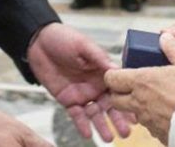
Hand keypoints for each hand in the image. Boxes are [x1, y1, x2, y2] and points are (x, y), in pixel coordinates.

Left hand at [27, 23, 131, 140]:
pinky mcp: (68, 100)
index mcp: (102, 71)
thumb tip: (116, 69)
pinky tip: (88, 134)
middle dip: (118, 119)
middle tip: (126, 132)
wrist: (38, 43)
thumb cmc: (63, 38)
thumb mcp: (83, 45)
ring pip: (95, 114)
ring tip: (110, 138)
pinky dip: (82, 125)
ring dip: (102, 126)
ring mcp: (82, 94)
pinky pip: (77, 115)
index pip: (118, 89)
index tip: (136, 113)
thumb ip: (98, 58)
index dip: (127, 101)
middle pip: (109, 105)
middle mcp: (95, 85)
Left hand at [105, 32, 174, 143]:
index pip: (112, 79)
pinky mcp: (158, 133)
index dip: (113, 76)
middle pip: (115, 100)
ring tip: (156, 100)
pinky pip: (149, 125)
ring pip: (133, 113)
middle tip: (132, 87)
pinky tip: (168, 113)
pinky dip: (154, 119)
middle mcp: (139, 102)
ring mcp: (147, 120)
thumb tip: (165, 38)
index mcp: (142, 81)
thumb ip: (173, 48)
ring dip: (138, 107)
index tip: (120, 74)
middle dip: (119, 93)